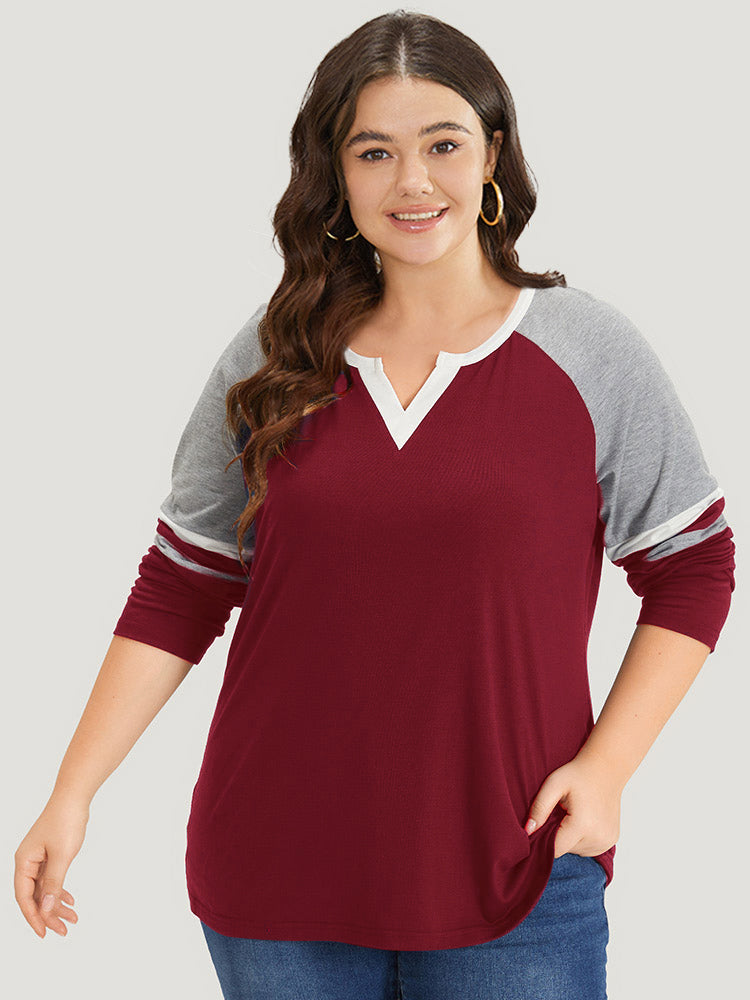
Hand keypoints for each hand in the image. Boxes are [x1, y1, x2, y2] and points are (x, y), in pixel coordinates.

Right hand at [14, 795, 88, 937]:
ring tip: (73, 918)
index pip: (24, 897)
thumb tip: (46, 908)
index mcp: (24, 862)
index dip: (33, 917)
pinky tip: (70, 900)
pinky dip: (60, 889)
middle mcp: (27, 861)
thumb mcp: (62, 856)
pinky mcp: (49, 854)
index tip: (44, 933)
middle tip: (64, 930)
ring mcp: (38, 857)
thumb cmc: (65, 821)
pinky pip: (51, 878)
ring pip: (45, 888)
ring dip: (57, 904)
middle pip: (34, 896)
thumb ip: (54, 883)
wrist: (74, 797)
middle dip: (48, 914)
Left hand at [523, 753, 621, 857]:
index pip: (555, 850)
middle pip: (565, 850)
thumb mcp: (553, 784)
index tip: (541, 824)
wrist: (605, 767)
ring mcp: (607, 841)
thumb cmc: (577, 774)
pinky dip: (582, 838)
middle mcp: (598, 837)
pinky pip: (588, 848)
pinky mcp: (611, 840)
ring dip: (570, 837)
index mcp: (583, 825)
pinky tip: (583, 819)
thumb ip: (539, 808)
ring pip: (576, 850)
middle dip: (557, 835)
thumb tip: (528, 832)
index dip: (543, 840)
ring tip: (572, 814)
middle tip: (559, 813)